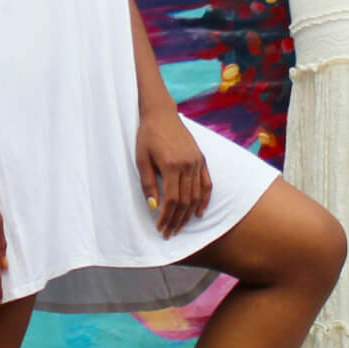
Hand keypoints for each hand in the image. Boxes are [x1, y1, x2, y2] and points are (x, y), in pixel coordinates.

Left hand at [136, 107, 211, 238]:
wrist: (161, 114)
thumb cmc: (147, 136)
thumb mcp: (141, 159)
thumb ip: (148, 184)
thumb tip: (154, 207)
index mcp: (171, 165)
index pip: (171, 199)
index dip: (166, 217)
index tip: (160, 228)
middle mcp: (187, 164)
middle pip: (185, 201)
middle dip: (177, 220)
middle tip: (169, 233)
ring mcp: (197, 161)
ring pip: (196, 195)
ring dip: (188, 214)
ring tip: (180, 226)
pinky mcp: (201, 158)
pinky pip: (207, 183)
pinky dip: (204, 199)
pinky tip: (200, 212)